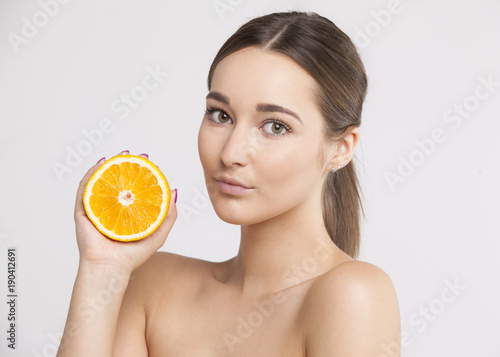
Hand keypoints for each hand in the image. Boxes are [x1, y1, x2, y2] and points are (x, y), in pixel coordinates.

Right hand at [73, 151, 177, 274]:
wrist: (111, 268)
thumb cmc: (132, 256)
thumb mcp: (158, 234)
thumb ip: (168, 216)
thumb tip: (173, 191)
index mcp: (126, 214)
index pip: (133, 190)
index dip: (141, 175)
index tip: (151, 164)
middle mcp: (111, 210)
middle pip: (117, 182)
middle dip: (127, 166)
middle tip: (138, 155)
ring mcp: (96, 209)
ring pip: (102, 182)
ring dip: (110, 165)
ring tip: (122, 154)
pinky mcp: (82, 212)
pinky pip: (85, 189)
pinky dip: (91, 174)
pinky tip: (101, 163)